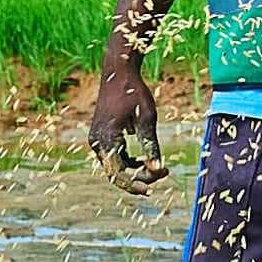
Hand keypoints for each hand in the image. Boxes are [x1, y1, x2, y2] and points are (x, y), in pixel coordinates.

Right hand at [84, 57, 165, 191]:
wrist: (118, 72)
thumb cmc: (133, 92)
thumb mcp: (146, 118)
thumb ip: (150, 145)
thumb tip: (157, 169)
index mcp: (106, 137)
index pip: (117, 172)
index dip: (133, 184)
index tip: (150, 189)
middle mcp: (97, 141)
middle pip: (116, 172)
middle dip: (139, 177)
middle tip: (163, 174)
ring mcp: (98, 139)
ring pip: (115, 166)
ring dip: (135, 171)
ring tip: (159, 170)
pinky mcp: (102, 136)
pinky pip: (115, 157)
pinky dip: (129, 162)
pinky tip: (145, 161)